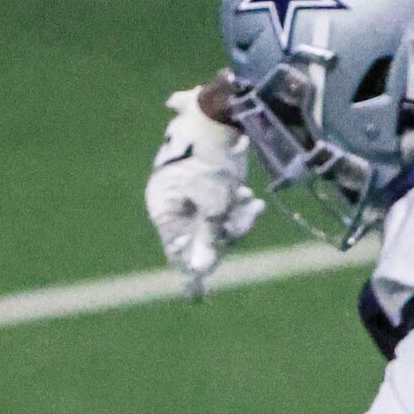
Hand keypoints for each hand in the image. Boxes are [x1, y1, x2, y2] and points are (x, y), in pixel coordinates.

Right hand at [147, 87, 262, 298]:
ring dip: (236, 217)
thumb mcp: (216, 205)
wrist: (220, 116)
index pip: (178, 249)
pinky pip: (219, 207)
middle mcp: (171, 202)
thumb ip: (208, 238)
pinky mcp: (203, 184)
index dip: (191, 271)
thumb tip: (199, 271)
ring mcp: (185, 193)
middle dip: (228, 231)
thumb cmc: (214, 162)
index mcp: (164, 208)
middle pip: (201, 237)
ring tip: (250, 202)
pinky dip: (236, 206)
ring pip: (215, 222)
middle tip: (249, 212)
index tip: (196, 297)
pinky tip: (250, 199)